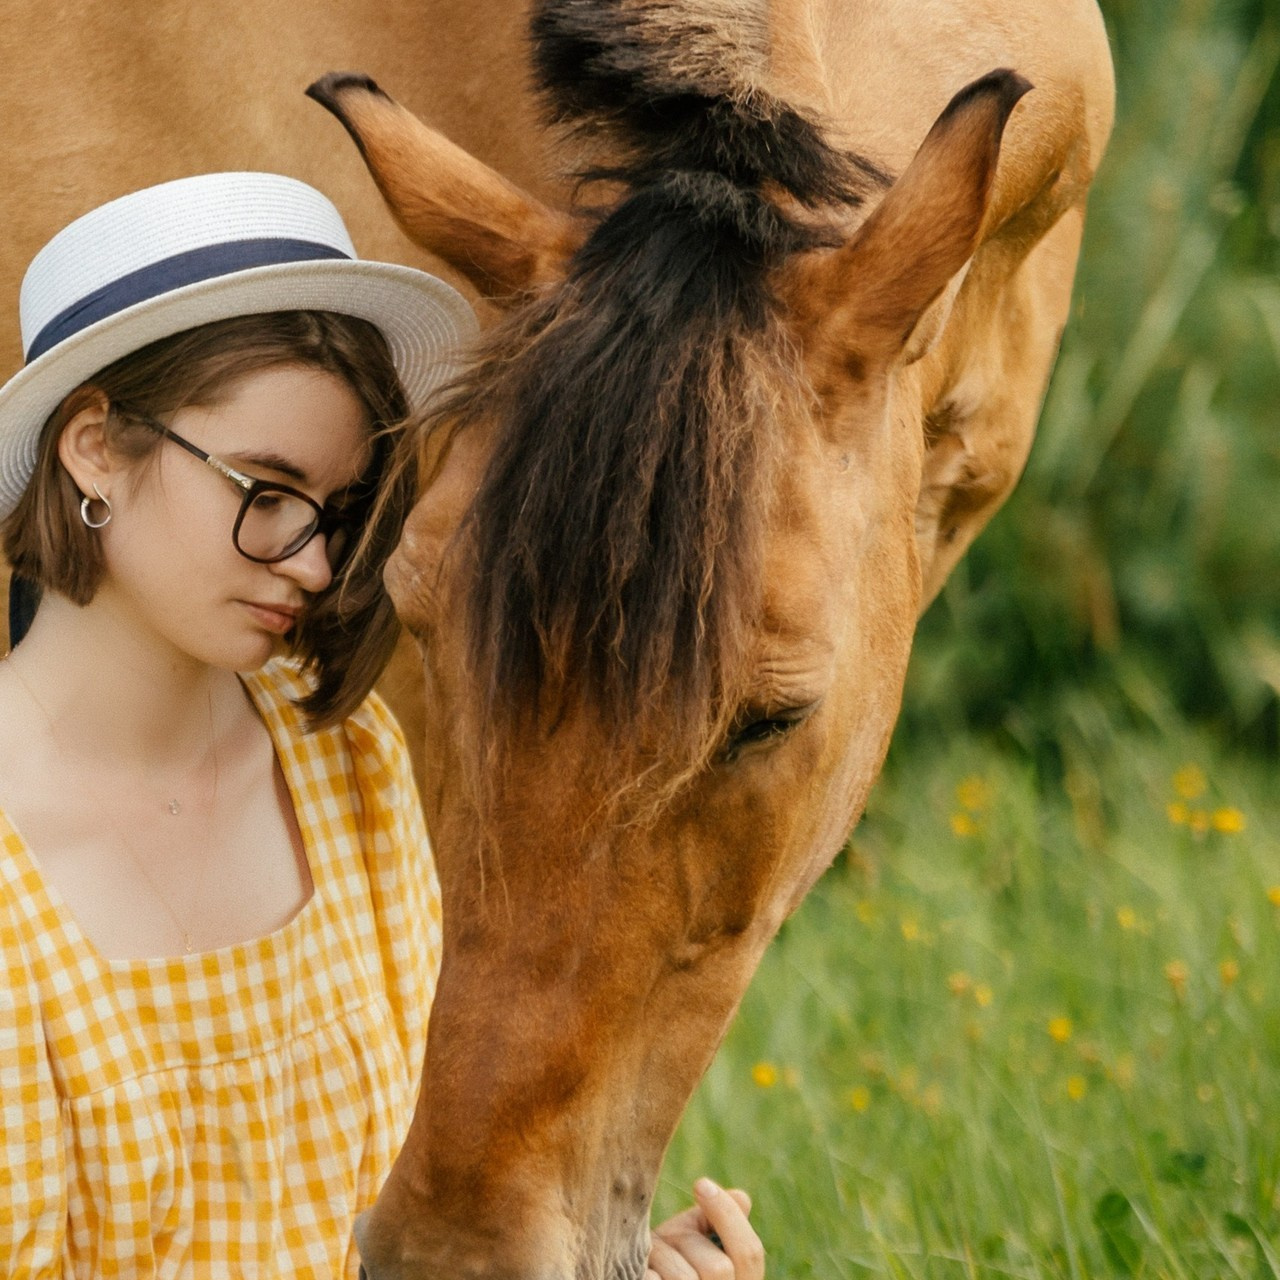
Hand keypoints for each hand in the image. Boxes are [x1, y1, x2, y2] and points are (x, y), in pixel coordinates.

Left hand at [646, 1178, 763, 1279]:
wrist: (630, 1277)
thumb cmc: (664, 1264)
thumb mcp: (691, 1243)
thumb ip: (715, 1223)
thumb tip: (741, 1198)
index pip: (750, 1253)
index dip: (728, 1215)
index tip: (700, 1183)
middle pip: (718, 1268)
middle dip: (685, 1244)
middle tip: (659, 1242)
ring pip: (685, 1278)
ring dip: (659, 1259)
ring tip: (646, 1261)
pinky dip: (646, 1274)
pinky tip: (641, 1272)